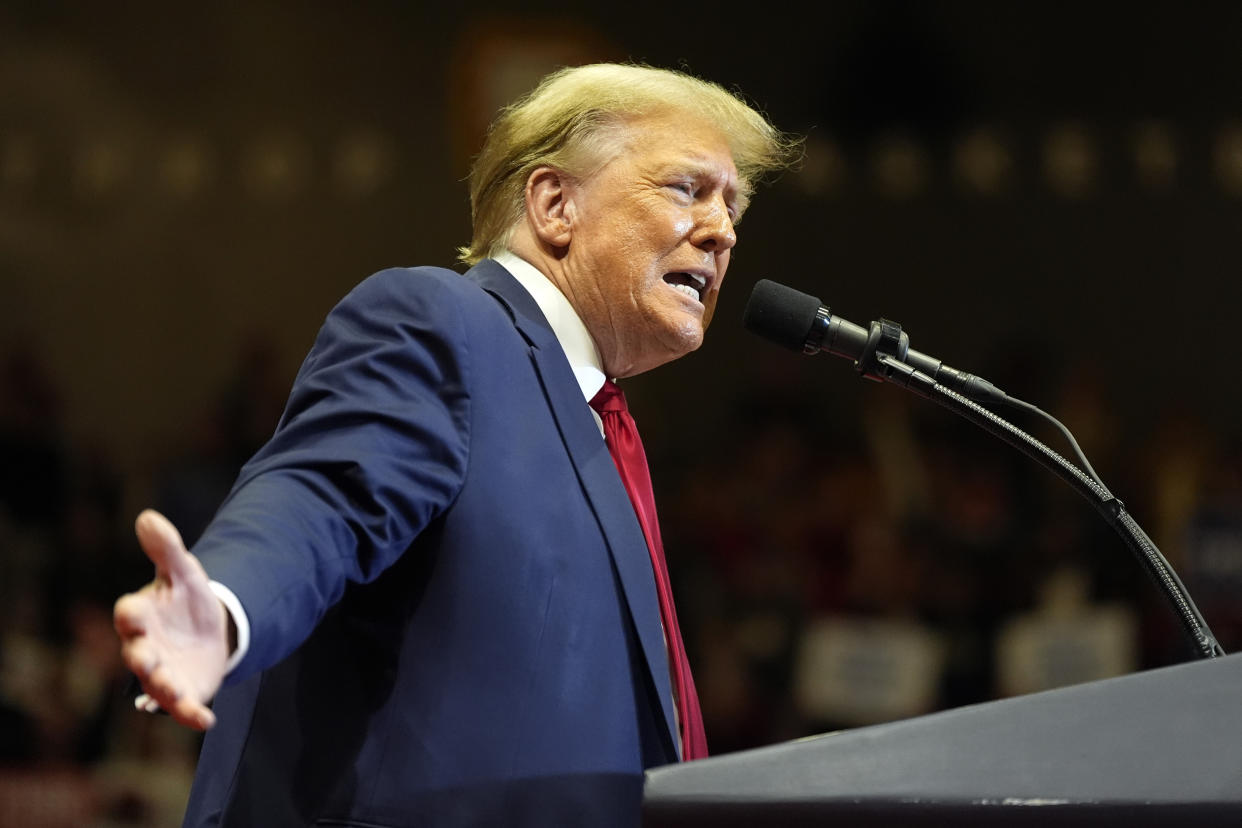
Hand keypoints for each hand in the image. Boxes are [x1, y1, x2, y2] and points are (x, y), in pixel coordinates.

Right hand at [113, 509, 229, 729]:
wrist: (209, 628)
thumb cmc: (186, 599)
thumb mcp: (184, 572)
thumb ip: (167, 549)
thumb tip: (148, 517)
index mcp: (142, 617)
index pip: (129, 615)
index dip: (130, 614)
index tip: (133, 610)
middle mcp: (146, 648)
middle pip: (137, 656)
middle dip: (141, 659)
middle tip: (146, 660)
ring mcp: (163, 674)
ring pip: (157, 686)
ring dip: (164, 689)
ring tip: (174, 691)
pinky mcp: (184, 693)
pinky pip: (184, 709)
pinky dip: (192, 716)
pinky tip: (207, 720)